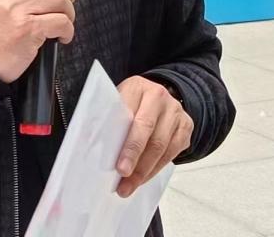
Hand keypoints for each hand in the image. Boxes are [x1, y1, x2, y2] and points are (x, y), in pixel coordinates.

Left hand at [115, 76, 192, 197]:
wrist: (158, 97)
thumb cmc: (130, 103)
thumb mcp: (117, 102)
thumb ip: (107, 118)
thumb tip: (88, 144)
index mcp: (137, 87)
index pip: (130, 115)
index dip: (125, 143)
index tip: (117, 166)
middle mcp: (159, 96)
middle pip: (148, 132)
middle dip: (135, 159)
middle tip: (123, 179)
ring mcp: (175, 111)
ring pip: (162, 146)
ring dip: (144, 170)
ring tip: (129, 186)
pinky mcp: (186, 126)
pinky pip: (172, 153)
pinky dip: (156, 169)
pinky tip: (143, 178)